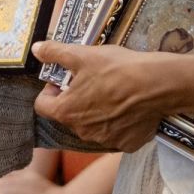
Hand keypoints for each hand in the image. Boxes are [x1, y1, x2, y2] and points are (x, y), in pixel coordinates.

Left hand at [30, 42, 173, 151]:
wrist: (157, 85)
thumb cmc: (117, 68)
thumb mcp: (82, 54)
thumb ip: (55, 53)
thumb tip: (36, 49)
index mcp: (66, 112)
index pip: (43, 105)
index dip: (50, 89)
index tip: (65, 78)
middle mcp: (82, 132)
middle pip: (69, 115)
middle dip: (76, 99)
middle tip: (92, 81)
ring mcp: (105, 141)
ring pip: (93, 125)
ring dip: (96, 112)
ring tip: (113, 91)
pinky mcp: (126, 144)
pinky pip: (116, 133)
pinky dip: (119, 122)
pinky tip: (129, 107)